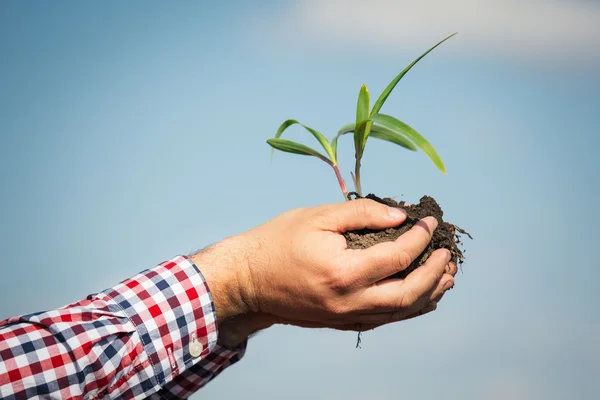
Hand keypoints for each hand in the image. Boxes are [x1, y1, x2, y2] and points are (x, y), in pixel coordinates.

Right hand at [193, 199, 455, 344]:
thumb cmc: (278, 243)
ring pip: (401, 312)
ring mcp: (346, 317)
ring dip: (429, 293)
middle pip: (409, 293)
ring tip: (446, 275)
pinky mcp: (341, 322)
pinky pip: (385, 319)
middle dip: (434, 271)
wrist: (247, 281)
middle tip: (447, 252)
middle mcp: (349, 301)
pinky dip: (409, 307)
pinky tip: (420, 295)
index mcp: (343, 272)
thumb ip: (362, 213)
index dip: (420, 238)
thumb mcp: (317, 217)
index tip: (429, 221)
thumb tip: (400, 216)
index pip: (398, 256)